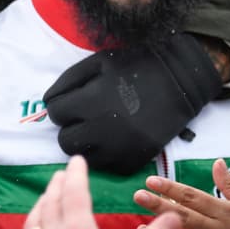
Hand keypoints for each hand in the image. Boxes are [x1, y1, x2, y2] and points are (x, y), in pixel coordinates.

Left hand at [46, 33, 223, 175]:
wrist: (182, 80)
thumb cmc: (138, 65)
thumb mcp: (99, 62)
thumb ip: (68, 81)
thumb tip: (47, 103)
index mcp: (92, 101)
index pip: (56, 113)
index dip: (64, 106)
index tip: (77, 101)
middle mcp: (103, 130)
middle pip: (65, 142)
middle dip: (71, 128)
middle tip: (86, 118)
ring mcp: (120, 149)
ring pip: (84, 158)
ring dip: (87, 144)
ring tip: (101, 129)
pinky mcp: (134, 161)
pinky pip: (107, 166)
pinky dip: (107, 154)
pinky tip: (118, 138)